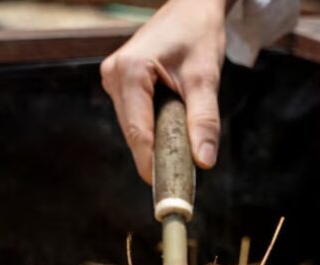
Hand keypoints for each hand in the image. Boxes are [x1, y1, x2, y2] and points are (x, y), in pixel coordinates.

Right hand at [101, 0, 228, 182]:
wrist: (191, 8)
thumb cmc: (198, 36)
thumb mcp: (206, 78)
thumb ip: (204, 120)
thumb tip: (203, 161)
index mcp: (130, 71)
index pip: (139, 132)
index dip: (152, 165)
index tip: (168, 192)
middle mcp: (113, 75)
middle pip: (135, 133)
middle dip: (158, 156)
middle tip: (183, 182)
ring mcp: (113, 79)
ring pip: (135, 128)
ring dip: (158, 143)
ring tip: (184, 154)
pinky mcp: (121, 83)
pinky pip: (137, 118)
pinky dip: (156, 130)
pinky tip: (174, 133)